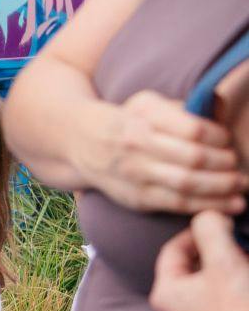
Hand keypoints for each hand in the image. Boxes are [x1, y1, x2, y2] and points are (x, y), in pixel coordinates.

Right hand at [70, 91, 246, 214]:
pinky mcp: (138, 198)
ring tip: (241, 186)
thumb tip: (221, 118)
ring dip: (224, 187)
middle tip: (239, 165)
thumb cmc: (125, 120)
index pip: (193, 129)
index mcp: (142, 116)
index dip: (220, 137)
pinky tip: (232, 205)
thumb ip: (180, 111)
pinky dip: (211, 206)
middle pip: (194, 158)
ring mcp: (135, 173)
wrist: (78, 141)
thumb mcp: (145, 104)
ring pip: (190, 184)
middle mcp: (136, 144)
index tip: (228, 140)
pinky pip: (180, 205)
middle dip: (226, 164)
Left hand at [151, 211, 248, 310]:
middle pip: (192, 269)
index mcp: (165, 295)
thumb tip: (209, 216)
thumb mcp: (224, 259)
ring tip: (247, 264)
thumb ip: (210, 228)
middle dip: (218, 253)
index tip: (223, 225)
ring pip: (210, 288)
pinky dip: (236, 291)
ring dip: (230, 271)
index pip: (173, 249)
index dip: (198, 232)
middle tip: (240, 246)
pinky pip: (223, 307)